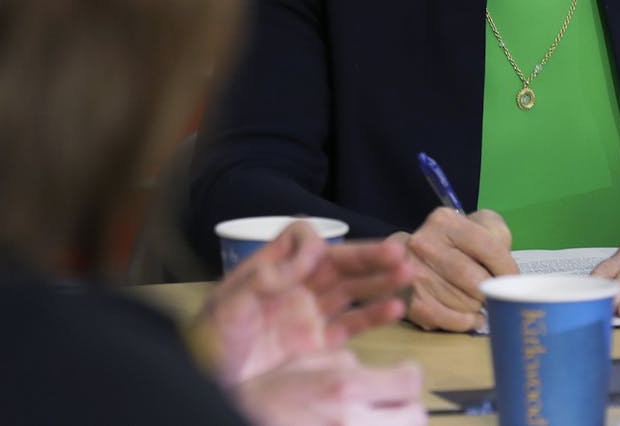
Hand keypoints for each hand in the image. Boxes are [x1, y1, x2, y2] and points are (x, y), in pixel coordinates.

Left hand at [195, 222, 413, 386]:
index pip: (300, 239)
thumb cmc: (212, 338)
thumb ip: (269, 276)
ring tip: (407, 273)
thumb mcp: (233, 302)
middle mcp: (294, 286)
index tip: (321, 254)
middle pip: (337, 263)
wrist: (212, 381)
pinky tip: (396, 307)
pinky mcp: (316, 344)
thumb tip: (311, 252)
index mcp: (271, 268)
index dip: (314, 243)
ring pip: (350, 290)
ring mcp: (307, 314)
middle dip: (367, 257)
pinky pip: (351, 325)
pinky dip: (374, 316)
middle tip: (398, 252)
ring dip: (378, 281)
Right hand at [230, 349, 426, 425]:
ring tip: (375, 418)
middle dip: (407, 406)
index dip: (408, 373)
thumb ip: (343, 362)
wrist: (240, 419)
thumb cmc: (265, 397)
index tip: (402, 372)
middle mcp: (353, 423)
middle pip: (415, 416)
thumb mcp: (302, 363)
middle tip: (390, 402)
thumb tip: (365, 370)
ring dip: (395, 423)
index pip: (408, 381)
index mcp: (343, 389)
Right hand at [388, 208, 517, 332]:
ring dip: (478, 307)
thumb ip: (498, 235)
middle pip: (476, 281)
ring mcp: (413, 273)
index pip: (489, 247)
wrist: (405, 259)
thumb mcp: (478, 225)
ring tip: (476, 301)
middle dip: (490, 291)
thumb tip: (507, 272)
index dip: (507, 269)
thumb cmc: (454, 244)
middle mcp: (424, 244)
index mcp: (444, 221)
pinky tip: (470, 317)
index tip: (511, 280)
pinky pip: (449, 320)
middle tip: (491, 292)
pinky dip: (465, 322)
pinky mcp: (409, 300)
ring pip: (465, 303)